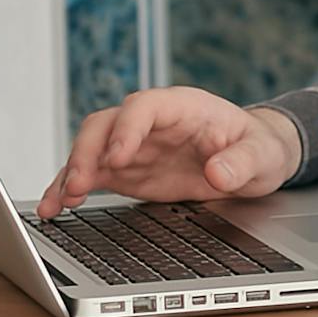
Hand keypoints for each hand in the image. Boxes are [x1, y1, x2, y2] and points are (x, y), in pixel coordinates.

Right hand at [38, 88, 300, 217]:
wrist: (253, 160)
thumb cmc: (257, 147)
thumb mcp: (262, 154)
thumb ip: (242, 162)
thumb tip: (218, 173)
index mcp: (182, 107)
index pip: (143, 107)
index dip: (126, 129)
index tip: (118, 158)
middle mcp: (149, 123)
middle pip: (104, 126)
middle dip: (87, 154)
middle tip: (79, 186)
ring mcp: (133, 147)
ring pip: (88, 151)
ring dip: (69, 175)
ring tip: (55, 204)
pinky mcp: (125, 172)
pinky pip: (90, 177)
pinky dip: (70, 191)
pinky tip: (55, 209)